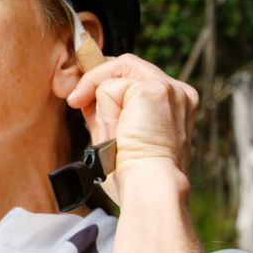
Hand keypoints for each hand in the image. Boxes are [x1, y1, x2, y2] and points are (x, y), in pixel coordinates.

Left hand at [65, 54, 198, 201]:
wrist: (149, 186)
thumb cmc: (134, 174)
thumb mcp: (117, 136)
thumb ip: (106, 112)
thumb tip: (84, 94)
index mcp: (174, 105)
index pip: (136, 78)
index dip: (107, 83)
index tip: (84, 99)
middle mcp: (177, 93)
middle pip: (128, 66)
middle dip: (96, 79)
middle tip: (75, 101)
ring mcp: (169, 89)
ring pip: (120, 69)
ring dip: (97, 90)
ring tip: (87, 113)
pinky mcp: (155, 90)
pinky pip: (112, 86)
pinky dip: (103, 106)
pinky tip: (109, 127)